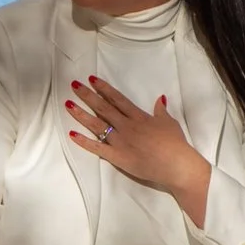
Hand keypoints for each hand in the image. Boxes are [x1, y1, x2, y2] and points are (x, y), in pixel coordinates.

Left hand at [65, 76, 211, 223]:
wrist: (177, 165)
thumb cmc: (175, 144)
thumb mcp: (169, 122)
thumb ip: (161, 110)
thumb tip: (160, 98)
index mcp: (138, 116)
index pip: (117, 99)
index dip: (103, 88)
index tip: (91, 79)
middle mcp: (126, 126)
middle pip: (103, 108)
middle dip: (88, 96)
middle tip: (74, 85)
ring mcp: (120, 141)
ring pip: (97, 125)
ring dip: (81, 114)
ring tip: (68, 104)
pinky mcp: (117, 157)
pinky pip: (97, 148)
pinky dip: (84, 141)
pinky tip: (72, 134)